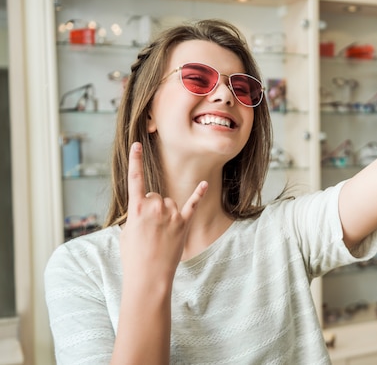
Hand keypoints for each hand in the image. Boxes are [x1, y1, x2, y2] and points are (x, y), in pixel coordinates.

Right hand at [120, 142, 207, 285]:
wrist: (148, 278)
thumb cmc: (133, 257)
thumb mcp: (127, 232)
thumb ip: (136, 215)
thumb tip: (145, 210)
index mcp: (136, 208)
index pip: (134, 179)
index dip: (135, 160)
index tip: (136, 144)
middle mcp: (155, 207)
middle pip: (155, 196)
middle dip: (152, 208)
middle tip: (148, 230)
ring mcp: (171, 215)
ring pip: (170, 203)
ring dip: (166, 214)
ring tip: (161, 235)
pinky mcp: (183, 223)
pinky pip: (192, 204)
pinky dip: (198, 194)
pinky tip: (204, 184)